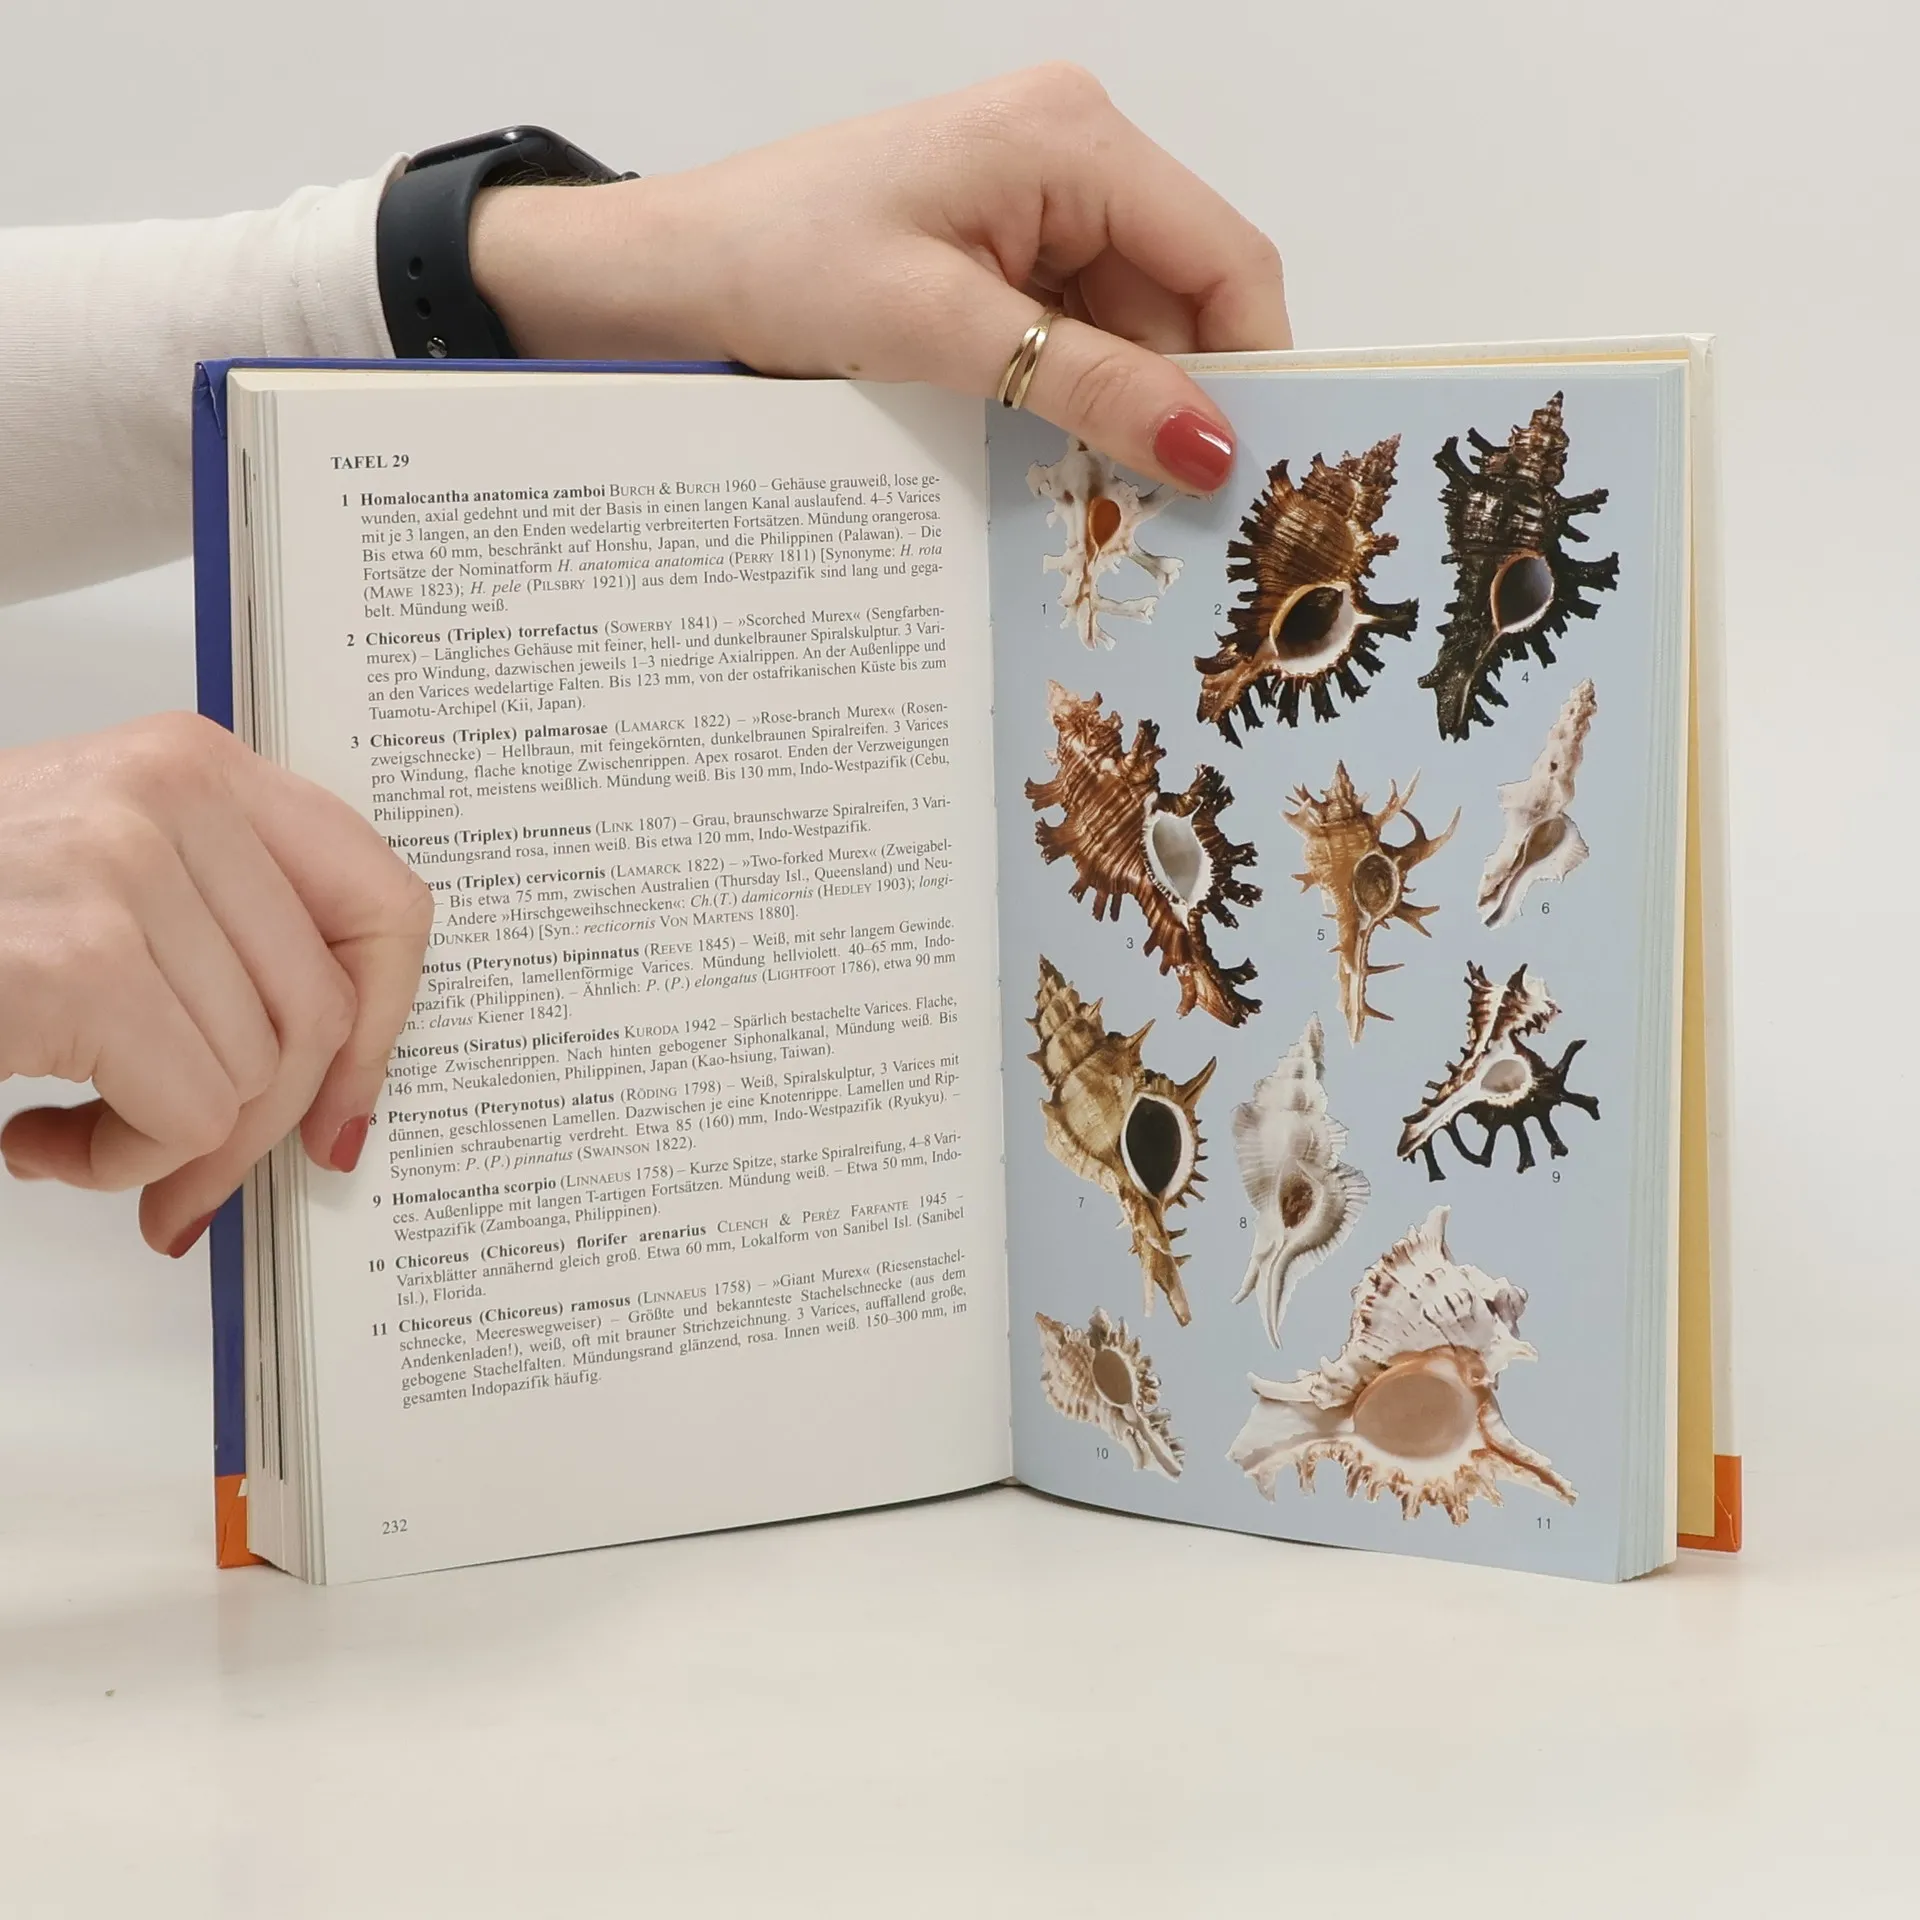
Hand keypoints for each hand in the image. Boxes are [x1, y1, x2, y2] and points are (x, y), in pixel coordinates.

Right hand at [0, 715, 433, 1255]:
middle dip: (262, 1122)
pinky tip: (39, 1136)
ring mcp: (124, 871)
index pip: (384, 899)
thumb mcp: (107, 879)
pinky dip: (120, 1164)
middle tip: (187, 1164)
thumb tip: (340, 1071)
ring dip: (171, 1144)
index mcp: (196, 766)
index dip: (385, 1022)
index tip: (346, 1099)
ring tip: (79, 1125)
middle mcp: (173, 796)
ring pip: (258, 1075)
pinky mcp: (77, 964)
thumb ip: (225, 933)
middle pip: (324, 1013)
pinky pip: (187, 1116)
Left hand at [471, 65, 1289, 492]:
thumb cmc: (775, 264)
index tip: (1252, 473)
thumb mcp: (940, 331)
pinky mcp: (1002, 252)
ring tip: (1101, 502)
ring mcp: (1038, 204)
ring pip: (1136, 330)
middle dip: (1180, 403)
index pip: (1226, 257)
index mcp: (1073, 139)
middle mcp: (1073, 156)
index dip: (1254, 367)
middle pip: (1186, 299)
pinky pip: (1077, 337)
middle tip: (1170, 516)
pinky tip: (1053, 463)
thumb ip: (1087, 384)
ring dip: (1124, 414)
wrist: (668, 271)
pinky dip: (1076, 404)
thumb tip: (1211, 446)